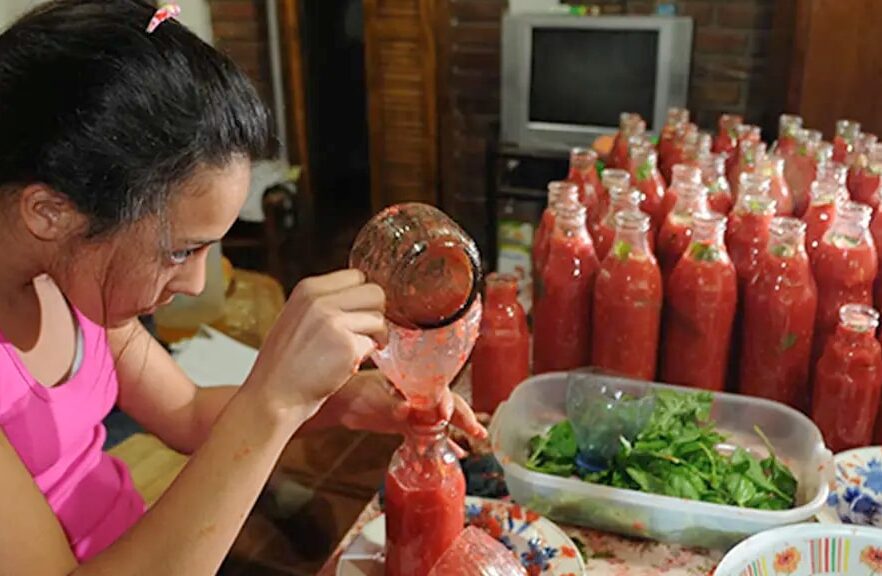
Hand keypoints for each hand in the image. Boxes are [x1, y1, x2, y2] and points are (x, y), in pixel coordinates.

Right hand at [244, 270, 386, 419]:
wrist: (273, 397)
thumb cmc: (284, 364)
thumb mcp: (296, 317)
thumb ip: (324, 304)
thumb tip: (359, 301)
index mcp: (308, 289)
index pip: (357, 276)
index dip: (363, 298)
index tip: (360, 314)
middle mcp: (321, 301)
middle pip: (375, 292)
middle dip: (376, 313)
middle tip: (368, 333)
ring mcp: (335, 322)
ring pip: (379, 319)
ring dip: (376, 337)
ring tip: (358, 351)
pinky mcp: (347, 346)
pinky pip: (373, 345)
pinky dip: (366, 357)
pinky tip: (347, 365)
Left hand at [322, 370, 486, 453]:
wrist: (343, 403)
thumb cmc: (358, 392)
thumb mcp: (375, 397)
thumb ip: (391, 404)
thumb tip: (405, 410)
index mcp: (414, 382)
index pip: (437, 390)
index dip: (445, 402)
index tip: (446, 414)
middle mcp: (419, 394)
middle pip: (446, 404)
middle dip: (463, 416)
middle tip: (477, 431)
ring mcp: (415, 409)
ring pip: (441, 419)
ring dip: (459, 428)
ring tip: (477, 439)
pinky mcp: (408, 423)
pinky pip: (429, 433)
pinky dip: (441, 442)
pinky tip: (456, 453)